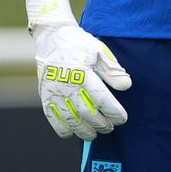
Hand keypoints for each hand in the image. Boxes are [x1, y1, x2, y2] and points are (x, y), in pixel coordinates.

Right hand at [25, 0, 130, 140]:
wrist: (51, 37)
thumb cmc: (79, 44)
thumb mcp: (99, 51)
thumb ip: (113, 70)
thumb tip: (126, 86)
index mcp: (82, 71)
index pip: (101, 97)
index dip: (113, 111)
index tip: (122, 118)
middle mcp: (66, 83)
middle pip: (86, 111)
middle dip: (101, 123)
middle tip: (110, 127)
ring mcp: (53, 91)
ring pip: (69, 118)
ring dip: (83, 130)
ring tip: (94, 134)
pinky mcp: (44, 95)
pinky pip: (52, 117)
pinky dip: (62, 128)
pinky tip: (72, 132)